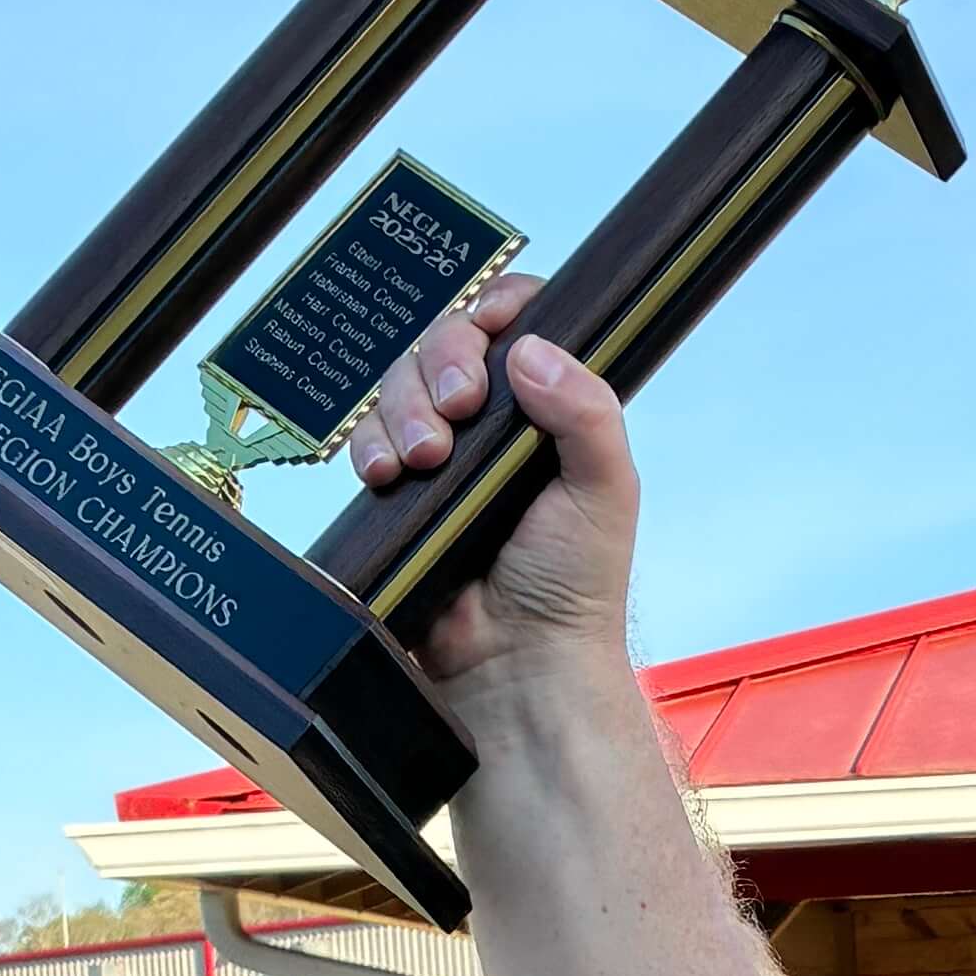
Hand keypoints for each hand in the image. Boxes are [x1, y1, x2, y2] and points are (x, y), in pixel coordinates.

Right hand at [341, 280, 641, 705]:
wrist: (516, 665)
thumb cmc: (574, 588)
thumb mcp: (606, 489)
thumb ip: (587, 412)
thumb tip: (531, 349)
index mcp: (547, 415)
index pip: (516, 327)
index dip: (496, 310)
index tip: (492, 324)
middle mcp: (493, 430)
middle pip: (446, 345)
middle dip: (443, 361)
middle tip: (460, 405)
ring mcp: (441, 459)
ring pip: (399, 386)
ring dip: (404, 406)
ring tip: (428, 457)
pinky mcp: (399, 494)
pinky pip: (368, 442)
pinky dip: (371, 446)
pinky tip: (388, 474)